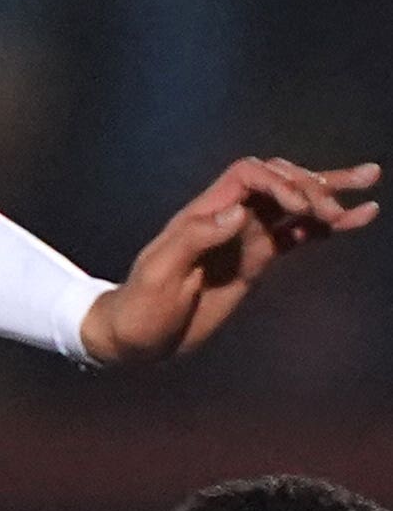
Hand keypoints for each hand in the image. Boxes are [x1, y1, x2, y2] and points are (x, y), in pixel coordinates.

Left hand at [80, 156, 380, 364]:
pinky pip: (299, 235)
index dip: (279, 182)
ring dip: (330, 191)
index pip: (248, 176)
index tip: (301, 207)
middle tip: (332, 210)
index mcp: (204, 213)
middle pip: (277, 181)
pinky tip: (359, 216)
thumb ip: (196, 239)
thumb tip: (238, 212)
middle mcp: (229, 218)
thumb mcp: (160, 272)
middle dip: (310, 186)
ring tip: (370, 180)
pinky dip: (329, 226)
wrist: (141, 335)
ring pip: (294, 205)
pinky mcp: (259, 260)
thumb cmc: (143, 304)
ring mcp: (247, 238)